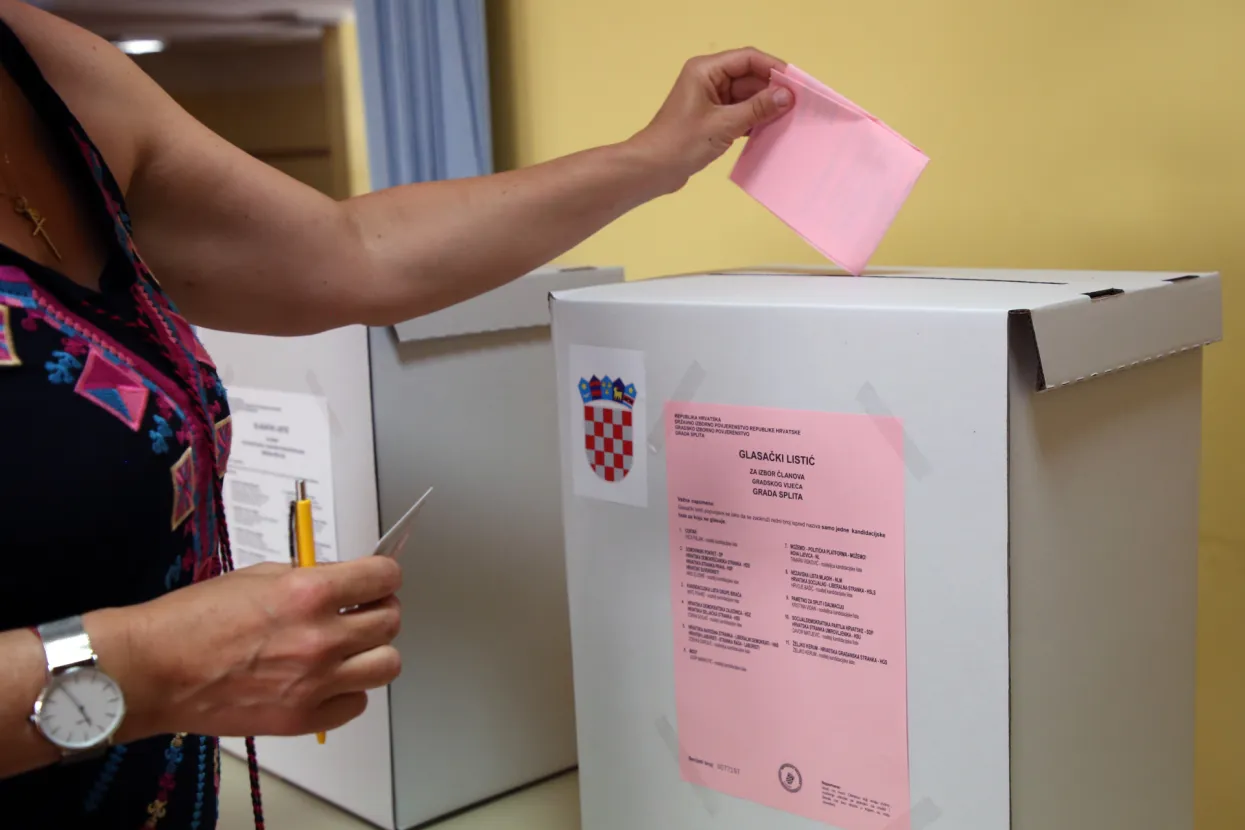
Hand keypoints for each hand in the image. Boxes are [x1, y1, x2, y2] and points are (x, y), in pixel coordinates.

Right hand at [121, 557, 401, 738]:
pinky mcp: (302, 719)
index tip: (377, 580)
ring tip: (350, 648)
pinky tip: (326, 680)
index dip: (383, 576)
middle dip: (379, 610)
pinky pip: (356, 704)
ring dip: (373, 652)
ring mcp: (315, 683)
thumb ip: (310, 578)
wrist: (153, 670)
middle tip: (361, 611)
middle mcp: (320, 639)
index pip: (383, 578)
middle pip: (390, 621)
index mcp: (309, 594)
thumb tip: (345, 582)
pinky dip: (348, 692)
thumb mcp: (259, 576)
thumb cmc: (194, 619)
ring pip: (386, 666)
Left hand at [628, 47, 792, 192]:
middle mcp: (708, 79)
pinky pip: (739, 112)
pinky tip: (771, 130)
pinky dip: (754, 120)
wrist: (652, 170)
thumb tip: (787, 96)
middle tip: (798, 105)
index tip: (796, 83)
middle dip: (772, 90)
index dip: (773, 68)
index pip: (748, 59)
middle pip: (749, 77)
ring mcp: (710, 99)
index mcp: (705, 70)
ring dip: (765, 106)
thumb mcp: (723, 125)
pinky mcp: (711, 118)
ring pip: (746, 96)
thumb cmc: (681, 143)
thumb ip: (757, 109)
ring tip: (789, 118)